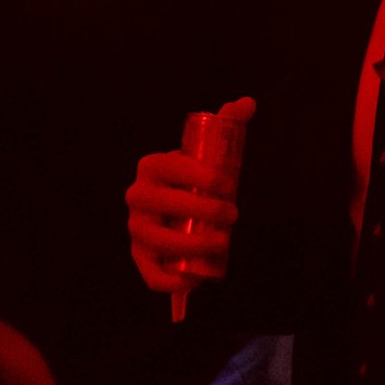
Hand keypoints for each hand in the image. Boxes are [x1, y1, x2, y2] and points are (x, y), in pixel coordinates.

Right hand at [123, 96, 254, 294]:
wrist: (182, 207)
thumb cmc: (199, 178)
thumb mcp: (211, 150)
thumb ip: (227, 122)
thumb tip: (248, 102)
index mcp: (151, 166)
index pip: (171, 167)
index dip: (199, 176)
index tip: (229, 185)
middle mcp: (136, 196)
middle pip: (164, 205)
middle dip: (202, 211)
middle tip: (234, 214)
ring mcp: (136, 229)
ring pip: (158, 241)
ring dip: (192, 245)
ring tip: (223, 243)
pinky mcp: (141, 258)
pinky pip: (151, 275)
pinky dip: (171, 282)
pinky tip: (196, 280)